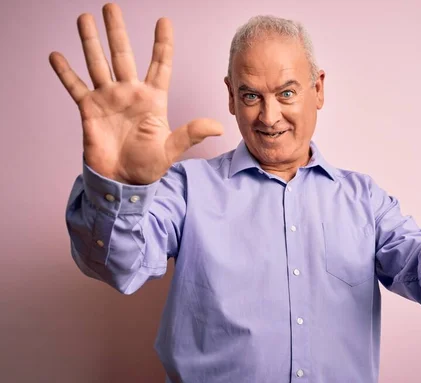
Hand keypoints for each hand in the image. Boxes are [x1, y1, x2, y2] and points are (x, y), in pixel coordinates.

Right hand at [49, 3, 222, 184]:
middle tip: (111, 6)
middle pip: (123, 55)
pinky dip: (65, 72)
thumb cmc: (149, 166)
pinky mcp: (89, 110)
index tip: (164, 20)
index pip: (159, 64)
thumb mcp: (171, 149)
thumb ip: (191, 134)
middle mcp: (130, 93)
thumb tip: (219, 128)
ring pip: (98, 63)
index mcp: (153, 99)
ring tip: (84, 18)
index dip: (162, 43)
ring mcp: (108, 99)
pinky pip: (75, 86)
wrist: (122, 181)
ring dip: (90, 41)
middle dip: (117, 31)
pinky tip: (56, 55)